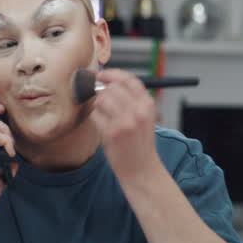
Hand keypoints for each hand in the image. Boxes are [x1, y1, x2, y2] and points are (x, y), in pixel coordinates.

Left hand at [90, 69, 162, 183]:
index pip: (129, 79)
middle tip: (101, 101)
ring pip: (101, 99)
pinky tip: (103, 127)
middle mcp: (138, 111)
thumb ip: (133, 99)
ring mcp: (125, 122)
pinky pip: (95, 115)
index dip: (113, 74)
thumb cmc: (139, 142)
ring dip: (98, 105)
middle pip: (112, 88)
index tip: (102, 75)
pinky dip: (95, 118)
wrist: (141, 169)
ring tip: (104, 116)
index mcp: (147, 105)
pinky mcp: (112, 133)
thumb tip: (108, 82)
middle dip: (103, 92)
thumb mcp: (145, 118)